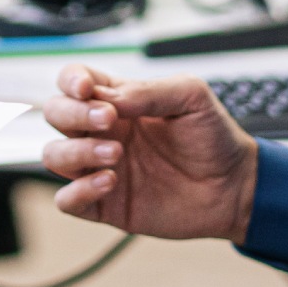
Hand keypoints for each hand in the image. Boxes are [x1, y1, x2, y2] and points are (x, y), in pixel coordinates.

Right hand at [40, 66, 258, 241]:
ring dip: (77, 151)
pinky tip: (110, 182)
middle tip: (110, 120)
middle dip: (72, 114)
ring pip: (54, 155)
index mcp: (118, 101)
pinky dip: (78, 191)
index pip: (73, 81)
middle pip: (55, 113)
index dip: (71, 81)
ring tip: (116, 155)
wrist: (233, 186)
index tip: (87, 89)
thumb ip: (148, 91)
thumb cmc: (213, 137)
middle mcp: (102, 132)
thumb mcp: (191, 97)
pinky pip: (67, 201)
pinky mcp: (105, 204)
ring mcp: (100, 168)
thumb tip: (108, 100)